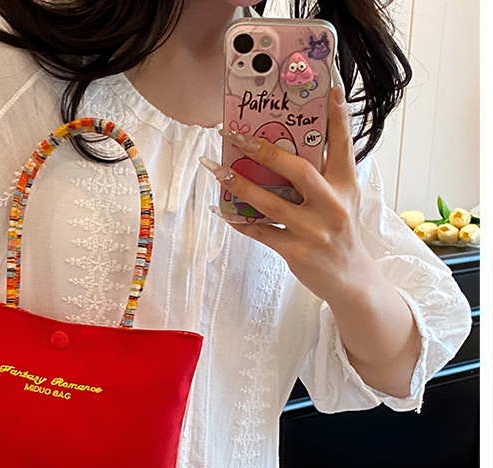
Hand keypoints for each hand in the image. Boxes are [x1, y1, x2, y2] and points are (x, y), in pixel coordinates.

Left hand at [202, 85, 377, 304]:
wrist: (350, 280)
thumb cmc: (340, 233)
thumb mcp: (344, 200)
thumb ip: (324, 176)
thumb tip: (289, 150)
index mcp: (346, 186)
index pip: (343, 145)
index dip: (338, 116)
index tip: (329, 87)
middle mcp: (333, 206)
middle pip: (298, 170)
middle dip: (264, 151)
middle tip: (236, 135)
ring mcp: (314, 231)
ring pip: (271, 203)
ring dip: (240, 184)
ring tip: (217, 169)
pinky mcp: (297, 252)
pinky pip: (261, 232)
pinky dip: (240, 221)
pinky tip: (222, 211)